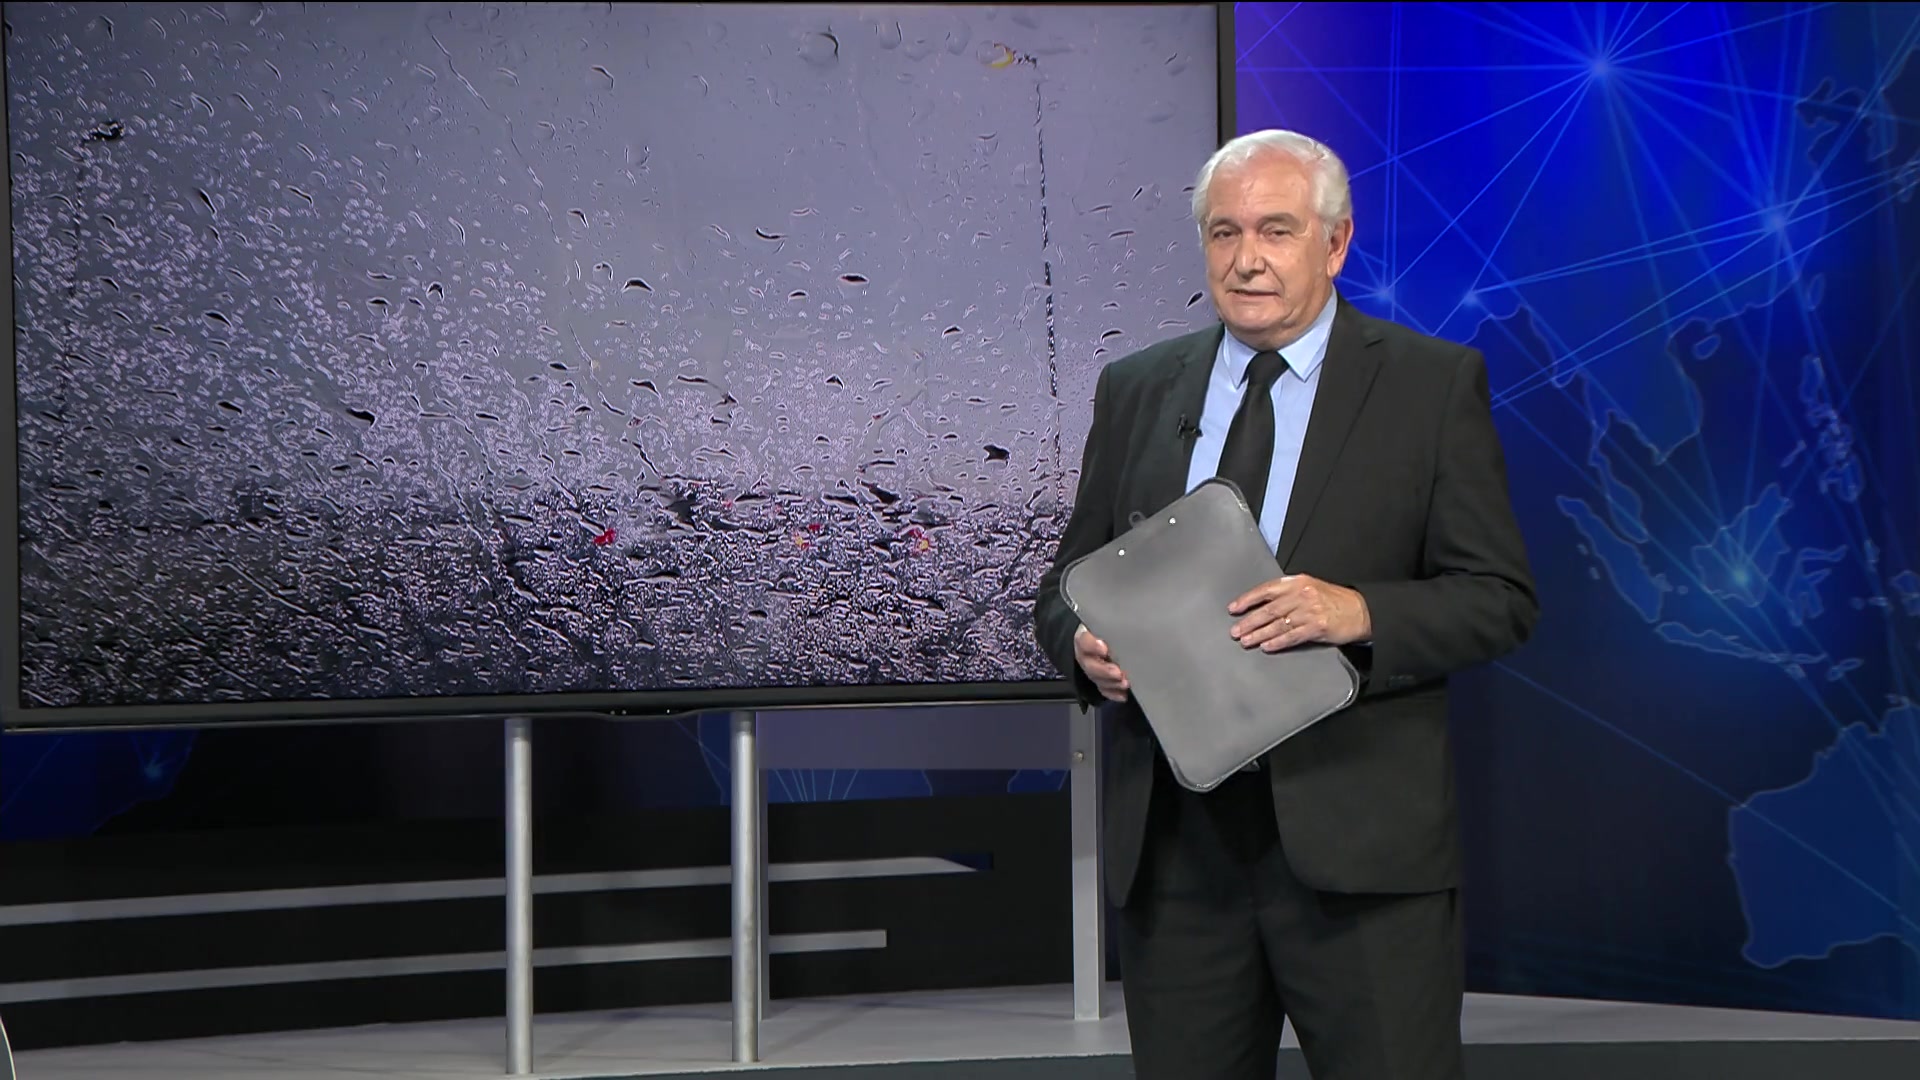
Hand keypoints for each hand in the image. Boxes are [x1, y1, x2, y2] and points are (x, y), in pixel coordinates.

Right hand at [1074, 625, 1129, 701]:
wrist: (1098, 636)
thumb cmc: (1108, 626)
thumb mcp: (1109, 620)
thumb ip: (1117, 620)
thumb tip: (1136, 612)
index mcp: (1085, 636)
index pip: (1084, 640)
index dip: (1092, 645)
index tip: (1104, 648)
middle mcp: (1085, 654)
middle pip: (1090, 665)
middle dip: (1104, 670)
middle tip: (1118, 673)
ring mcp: (1091, 668)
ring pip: (1096, 679)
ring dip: (1110, 683)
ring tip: (1125, 684)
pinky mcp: (1099, 679)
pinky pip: (1103, 689)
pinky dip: (1112, 693)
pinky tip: (1123, 695)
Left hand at [1228, 575, 1370, 651]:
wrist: (1361, 610)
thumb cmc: (1334, 600)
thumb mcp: (1310, 587)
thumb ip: (1288, 593)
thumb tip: (1263, 605)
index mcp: (1297, 582)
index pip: (1266, 590)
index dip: (1248, 599)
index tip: (1233, 609)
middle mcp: (1301, 595)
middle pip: (1269, 610)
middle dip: (1249, 621)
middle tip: (1235, 632)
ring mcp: (1309, 612)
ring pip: (1277, 624)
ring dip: (1259, 634)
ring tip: (1246, 641)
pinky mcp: (1317, 628)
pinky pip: (1292, 636)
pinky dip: (1277, 642)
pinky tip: (1266, 647)